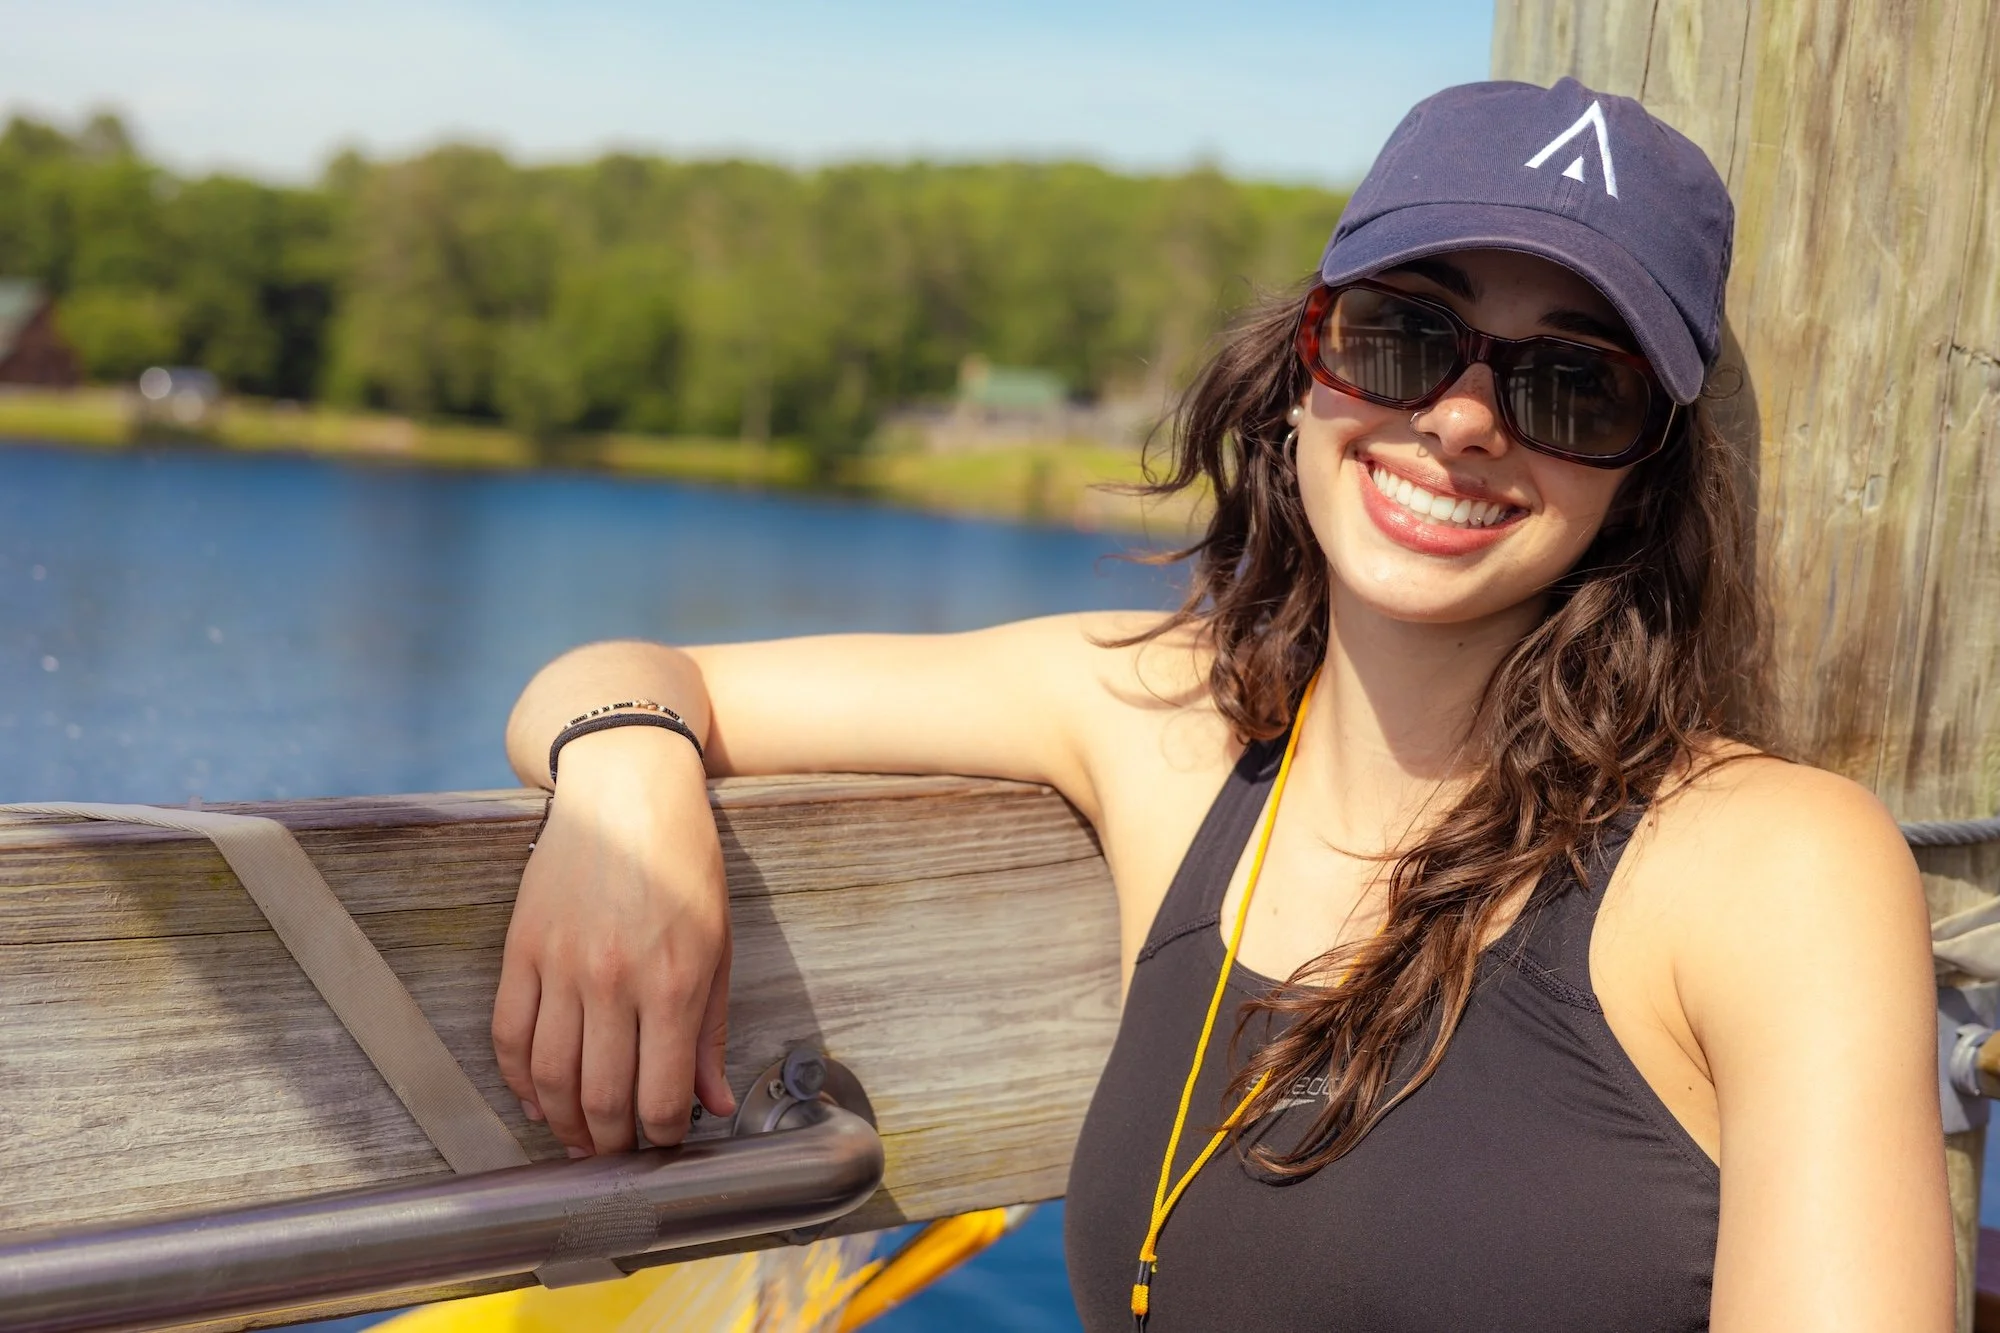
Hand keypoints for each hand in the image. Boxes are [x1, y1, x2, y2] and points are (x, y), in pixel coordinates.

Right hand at [492, 728, 735, 1155]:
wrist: (626, 790)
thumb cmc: (684, 865)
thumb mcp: (719, 945)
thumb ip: (711, 1031)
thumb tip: (714, 1104)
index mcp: (674, 983)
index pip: (661, 1096)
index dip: (663, 1137)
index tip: (666, 1144)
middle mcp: (614, 982)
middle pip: (600, 1099)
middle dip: (612, 1143)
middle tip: (620, 1151)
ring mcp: (560, 966)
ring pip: (548, 1079)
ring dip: (562, 1123)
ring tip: (579, 1136)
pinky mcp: (520, 950)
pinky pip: (508, 1036)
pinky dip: (518, 1080)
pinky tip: (535, 1096)